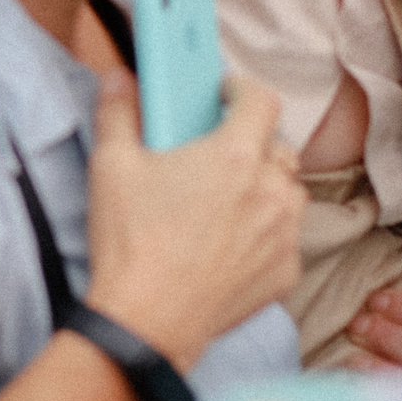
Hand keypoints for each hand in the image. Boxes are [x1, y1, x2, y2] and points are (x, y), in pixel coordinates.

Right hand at [81, 73, 302, 370]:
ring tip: (226, 197)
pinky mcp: (285, 273)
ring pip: (289, 192)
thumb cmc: (131, 243)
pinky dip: (266, 232)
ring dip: (265, 186)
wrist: (147, 322)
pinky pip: (286, 238)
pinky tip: (229, 241)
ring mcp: (283, 235)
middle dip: (251, 142)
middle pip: (278, 146)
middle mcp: (271, 191)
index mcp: (234, 156)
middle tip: (215, 152)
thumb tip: (119, 78)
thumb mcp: (112, 165)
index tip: (225, 94)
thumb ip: (118, 111)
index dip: (242, 90)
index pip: (262, 101)